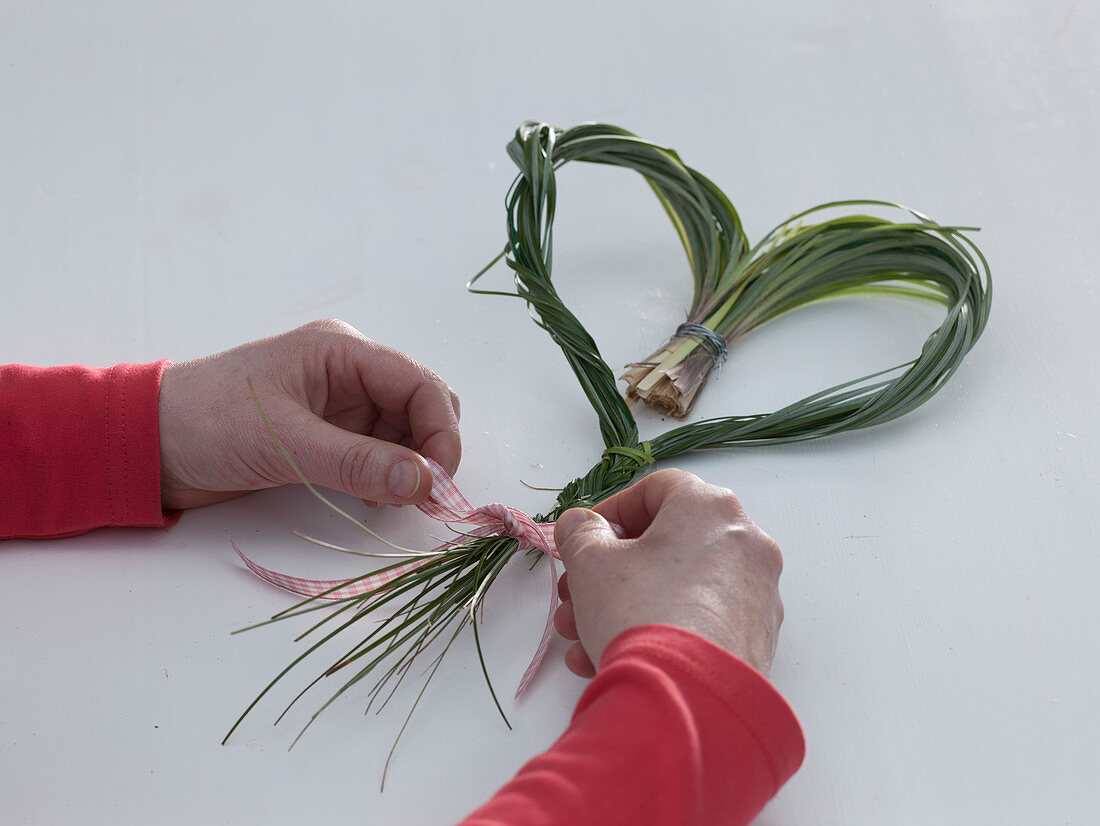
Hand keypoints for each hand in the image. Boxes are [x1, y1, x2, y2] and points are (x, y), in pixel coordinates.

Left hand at [158, 319, 460, 509]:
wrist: (145, 444)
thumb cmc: (206, 423)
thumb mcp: (286, 443)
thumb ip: (359, 462)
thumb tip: (427, 483)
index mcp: (342, 352)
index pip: (420, 384)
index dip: (440, 433)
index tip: (438, 483)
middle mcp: (348, 374)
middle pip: (422, 407)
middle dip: (430, 450)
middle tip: (422, 498)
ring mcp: (339, 405)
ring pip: (404, 434)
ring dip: (408, 468)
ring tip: (390, 502)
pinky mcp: (327, 436)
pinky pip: (377, 455)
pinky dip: (385, 478)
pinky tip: (371, 499)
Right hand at [552, 469, 783, 677]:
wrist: (687, 700)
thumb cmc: (639, 611)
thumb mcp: (592, 563)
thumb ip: (580, 533)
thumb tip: (581, 525)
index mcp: (711, 509)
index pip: (658, 488)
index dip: (612, 510)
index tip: (584, 538)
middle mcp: (745, 544)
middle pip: (665, 544)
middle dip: (609, 570)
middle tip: (574, 594)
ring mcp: (756, 595)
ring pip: (677, 587)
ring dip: (623, 605)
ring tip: (580, 636)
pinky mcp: (754, 640)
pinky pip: (696, 622)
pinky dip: (656, 631)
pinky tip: (607, 657)